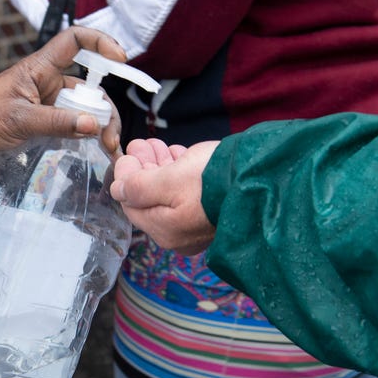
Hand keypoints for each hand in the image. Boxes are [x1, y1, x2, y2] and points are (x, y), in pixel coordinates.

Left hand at [0, 26, 125, 167]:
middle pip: (89, 86)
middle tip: (110, 138)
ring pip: (85, 109)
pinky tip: (97, 151)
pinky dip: (86, 136)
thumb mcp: (18, 121)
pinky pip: (73, 124)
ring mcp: (48, 103)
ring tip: (107, 149)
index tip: (120, 60)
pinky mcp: (45, 122)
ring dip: (99, 126)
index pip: (74, 41)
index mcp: (39, 69)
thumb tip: (94, 124)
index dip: (100, 42)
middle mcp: (48, 82)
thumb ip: (56, 122)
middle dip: (105, 109)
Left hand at [110, 139, 219, 254]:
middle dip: (142, 168)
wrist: (260, 178)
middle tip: (141, 143)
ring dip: (159, 166)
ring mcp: (196, 224)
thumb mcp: (168, 181)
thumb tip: (116, 189)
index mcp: (165, 231)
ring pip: (168, 192)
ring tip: (156, 144)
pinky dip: (178, 172)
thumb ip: (138, 187)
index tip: (129, 153)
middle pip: (150, 198)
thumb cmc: (212, 180)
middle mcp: (179, 234)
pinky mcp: (211, 209)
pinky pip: (186, 192)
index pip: (131, 204)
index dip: (126, 176)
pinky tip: (176, 155)